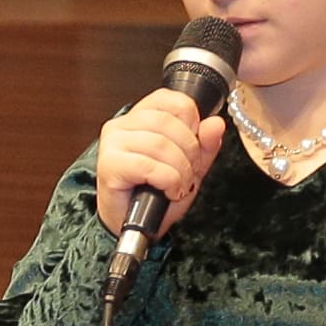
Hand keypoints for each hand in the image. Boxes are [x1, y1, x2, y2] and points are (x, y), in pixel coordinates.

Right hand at [90, 85, 226, 240]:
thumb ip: (204, 145)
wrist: (133, 225)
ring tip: (179, 184)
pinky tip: (168, 190)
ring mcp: (112, 143)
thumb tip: (215, 123)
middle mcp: (122, 125)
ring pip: (160, 144)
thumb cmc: (154, 194)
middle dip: (189, 150)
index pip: (171, 99)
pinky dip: (167, 180)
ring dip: (180, 169)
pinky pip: (149, 166)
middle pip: (168, 122)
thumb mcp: (189, 166)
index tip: (195, 142)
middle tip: (190, 172)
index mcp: (140, 117)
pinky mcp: (109, 165)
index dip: (191, 120)